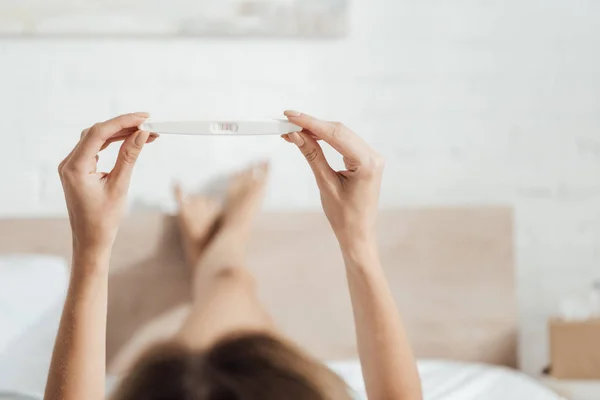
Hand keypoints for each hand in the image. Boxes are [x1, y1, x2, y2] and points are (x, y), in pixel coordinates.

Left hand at [58, 113, 157, 258]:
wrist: (91, 241)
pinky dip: (113, 143)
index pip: (98, 133)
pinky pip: (95, 148)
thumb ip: (129, 156)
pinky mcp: (78, 170)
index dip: (122, 121)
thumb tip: (141, 134)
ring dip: (120, 133)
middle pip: (96, 133)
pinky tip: (129, 141)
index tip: (144, 118)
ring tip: (144, 133)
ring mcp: (72, 166)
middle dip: (123, 126)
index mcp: (75, 167)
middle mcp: (69, 163)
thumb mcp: (120, 186)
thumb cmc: (104, 220)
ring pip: (96, 139)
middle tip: (149, 124)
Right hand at [282, 111, 384, 248]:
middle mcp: (373, 156)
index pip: (336, 135)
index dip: (311, 123)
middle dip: (312, 125)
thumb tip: (297, 135)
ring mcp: (371, 157)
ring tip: (293, 131)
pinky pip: (344, 143)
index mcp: (368, 163)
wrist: (358, 235)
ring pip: (341, 134)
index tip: (291, 116)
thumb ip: (313, 156)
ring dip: (317, 131)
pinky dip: (326, 138)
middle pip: (339, 131)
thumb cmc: (344, 217)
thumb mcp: (325, 185)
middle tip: (287, 122)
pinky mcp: (365, 160)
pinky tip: (309, 137)